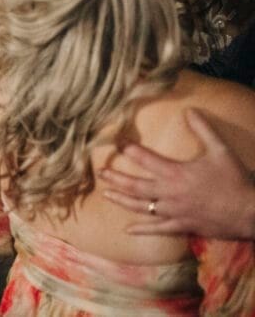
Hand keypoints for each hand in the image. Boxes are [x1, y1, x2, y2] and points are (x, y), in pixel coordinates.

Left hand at [100, 109, 254, 239]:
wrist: (251, 211)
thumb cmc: (235, 180)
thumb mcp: (220, 150)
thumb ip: (203, 129)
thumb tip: (189, 110)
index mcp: (176, 173)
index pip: (145, 159)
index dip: (128, 149)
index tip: (115, 142)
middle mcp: (170, 193)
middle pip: (135, 186)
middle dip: (116, 178)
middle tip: (100, 172)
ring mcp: (175, 211)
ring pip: (142, 207)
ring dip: (122, 201)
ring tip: (106, 195)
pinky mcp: (183, 225)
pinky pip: (158, 228)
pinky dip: (142, 229)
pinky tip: (128, 230)